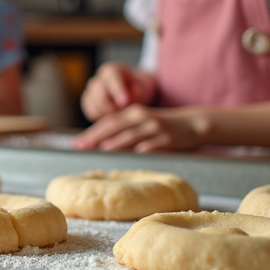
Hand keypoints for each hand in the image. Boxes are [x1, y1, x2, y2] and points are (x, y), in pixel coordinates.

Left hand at [71, 104, 207, 151]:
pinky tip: (131, 157)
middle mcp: (141, 118)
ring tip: (102, 149)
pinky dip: (140, 151)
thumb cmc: (162, 125)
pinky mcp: (166, 140)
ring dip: (116, 143)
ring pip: (131, 136)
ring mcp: (154, 129)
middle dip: (96, 137)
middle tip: (81, 147)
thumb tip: (101, 143)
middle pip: (115, 127)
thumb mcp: (142, 122)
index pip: (108, 122)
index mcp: (133, 113)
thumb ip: (125, 129)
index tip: (77, 142)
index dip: (92, 132)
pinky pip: (151, 146)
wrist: (192, 124)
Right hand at [80, 63, 156, 120]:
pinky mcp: (87, 103)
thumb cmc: (138, 87)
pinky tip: (113, 116)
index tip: (125, 103)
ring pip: (94, 108)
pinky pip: (92, 113)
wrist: (131, 90)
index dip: (117, 91)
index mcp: (111, 71)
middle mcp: (97, 79)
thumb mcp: (143, 86)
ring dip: (108, 115)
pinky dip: (102, 118)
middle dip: (114, 109)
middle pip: (100, 98)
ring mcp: (90, 91)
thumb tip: (124, 101)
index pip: (110, 80)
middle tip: (126, 114)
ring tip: (121, 115)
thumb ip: (136, 92)